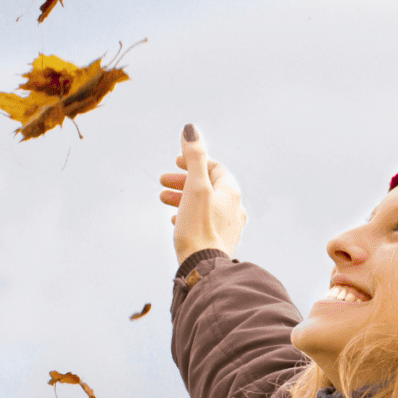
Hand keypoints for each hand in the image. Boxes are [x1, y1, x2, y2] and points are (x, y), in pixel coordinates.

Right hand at [160, 124, 247, 265]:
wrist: (203, 268)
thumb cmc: (198, 227)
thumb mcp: (194, 187)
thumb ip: (194, 158)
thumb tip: (191, 129)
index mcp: (232, 193)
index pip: (215, 168)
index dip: (194, 162)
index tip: (176, 163)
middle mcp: (235, 209)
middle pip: (208, 186)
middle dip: (184, 181)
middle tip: (162, 182)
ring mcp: (229, 227)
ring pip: (204, 204)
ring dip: (183, 198)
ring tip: (162, 199)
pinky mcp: (220, 242)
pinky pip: (205, 222)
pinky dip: (189, 215)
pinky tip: (175, 221)